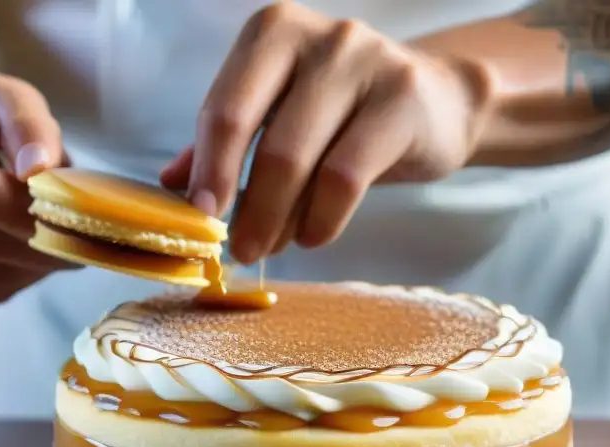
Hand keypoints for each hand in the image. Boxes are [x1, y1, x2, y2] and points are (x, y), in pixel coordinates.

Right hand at [0, 70, 71, 302]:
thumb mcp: (15, 99)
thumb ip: (31, 125)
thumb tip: (36, 168)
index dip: (22, 209)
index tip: (62, 212)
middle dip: (32, 243)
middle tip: (75, 239)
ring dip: (29, 266)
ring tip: (60, 246)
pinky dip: (16, 280)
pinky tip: (31, 256)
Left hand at [160, 2, 479, 264]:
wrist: (438, 101)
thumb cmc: (345, 112)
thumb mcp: (281, 115)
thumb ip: (229, 142)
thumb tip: (171, 186)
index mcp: (272, 33)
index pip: (225, 108)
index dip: (208, 169)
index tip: (199, 217)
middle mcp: (318, 37)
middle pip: (265, 139)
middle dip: (246, 206)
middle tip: (240, 251)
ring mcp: (365, 62)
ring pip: (305, 160)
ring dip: (281, 220)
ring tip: (273, 248)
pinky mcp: (402, 100)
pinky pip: (348, 176)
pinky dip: (324, 218)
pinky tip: (314, 236)